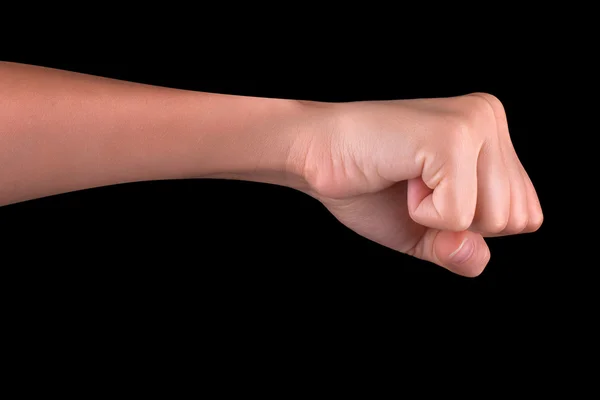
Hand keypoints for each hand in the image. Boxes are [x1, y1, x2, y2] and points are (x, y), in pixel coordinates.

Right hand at [297, 93, 542, 276]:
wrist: (313, 155)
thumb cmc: (366, 187)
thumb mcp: (425, 231)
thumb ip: (461, 250)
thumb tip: (474, 254)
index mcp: (493, 135)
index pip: (524, 215)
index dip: (471, 226)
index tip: (427, 195)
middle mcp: (491, 118)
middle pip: (516, 219)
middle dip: (459, 224)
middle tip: (413, 188)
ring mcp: (474, 123)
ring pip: (495, 219)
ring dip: (439, 217)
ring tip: (407, 180)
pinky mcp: (452, 136)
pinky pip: (460, 214)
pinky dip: (423, 213)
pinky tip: (400, 176)